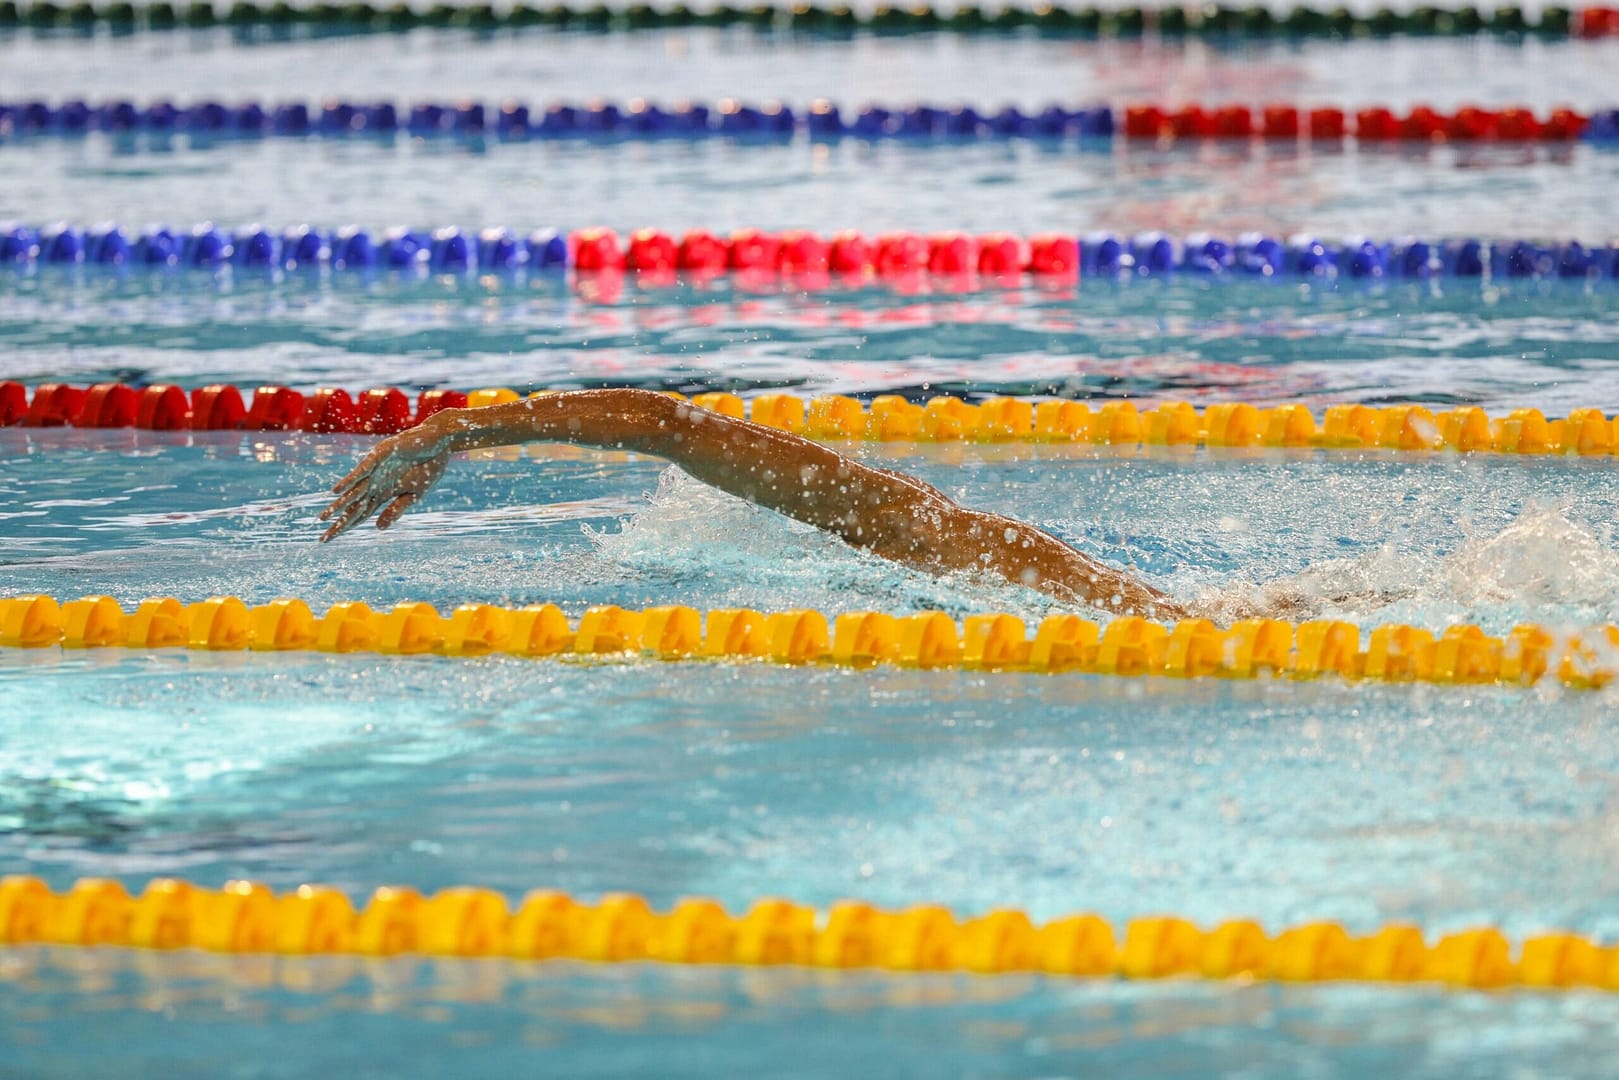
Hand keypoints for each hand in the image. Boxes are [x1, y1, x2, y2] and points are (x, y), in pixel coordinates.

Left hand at [319, 422, 450, 540]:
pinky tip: (337, 491)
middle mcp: (376, 483)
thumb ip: (396, 510)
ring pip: (354, 491)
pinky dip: (350, 481)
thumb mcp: (414, 495)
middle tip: (323, 539)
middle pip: (353, 506)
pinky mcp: (380, 456)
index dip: (346, 527)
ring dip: (339, 504)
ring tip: (324, 518)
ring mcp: (376, 469)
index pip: (361, 513)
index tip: (332, 540)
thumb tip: (377, 528)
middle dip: (339, 522)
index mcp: (384, 493)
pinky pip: (362, 470)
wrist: (440, 443)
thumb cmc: (429, 466)